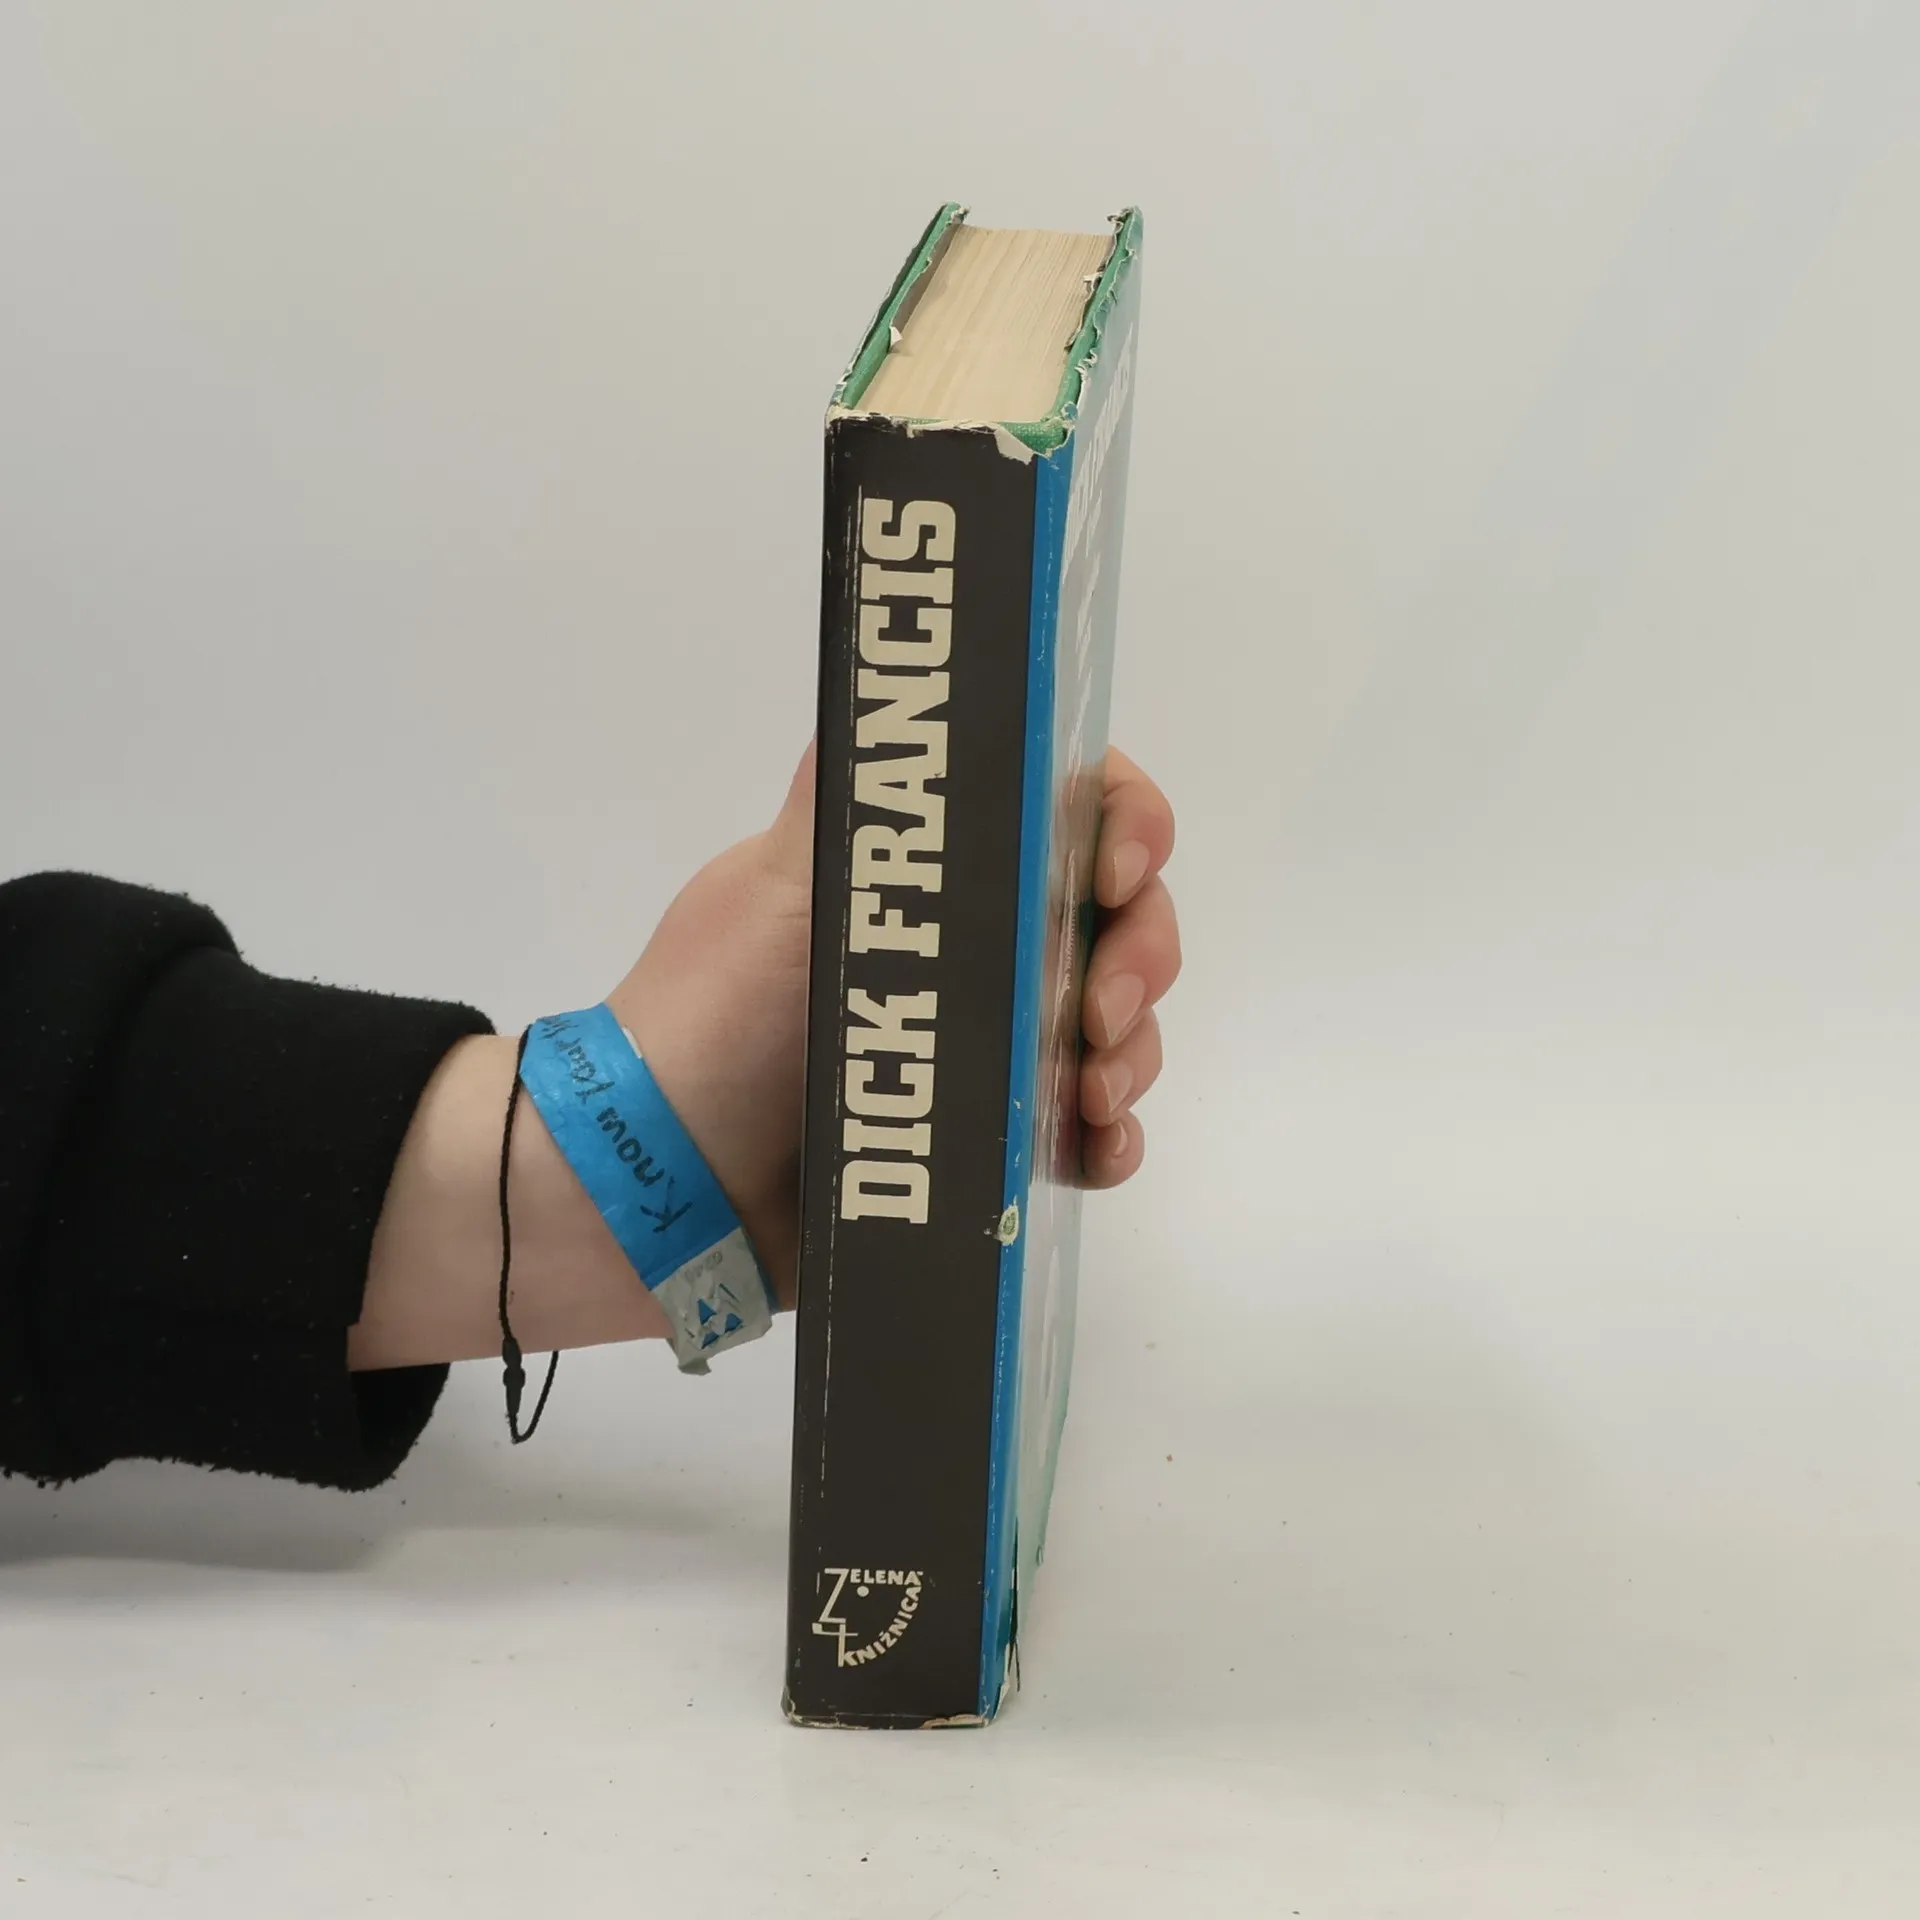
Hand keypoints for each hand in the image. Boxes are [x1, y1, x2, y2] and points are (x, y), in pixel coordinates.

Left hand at [610, 744, 1180, 1305]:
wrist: (664, 1188)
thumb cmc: (713, 1022)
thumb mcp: (771, 892)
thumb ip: (849, 802)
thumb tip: (890, 680)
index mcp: (926, 866)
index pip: (1063, 807)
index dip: (1121, 824)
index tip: (1114, 873)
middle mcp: (970, 943)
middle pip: (1115, 916)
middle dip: (1138, 954)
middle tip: (1097, 1012)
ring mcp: (984, 1042)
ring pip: (1114, 1022)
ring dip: (1130, 1050)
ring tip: (1090, 1097)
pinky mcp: (987, 1137)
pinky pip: (1086, 1127)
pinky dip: (1109, 1136)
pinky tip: (1096, 1149)